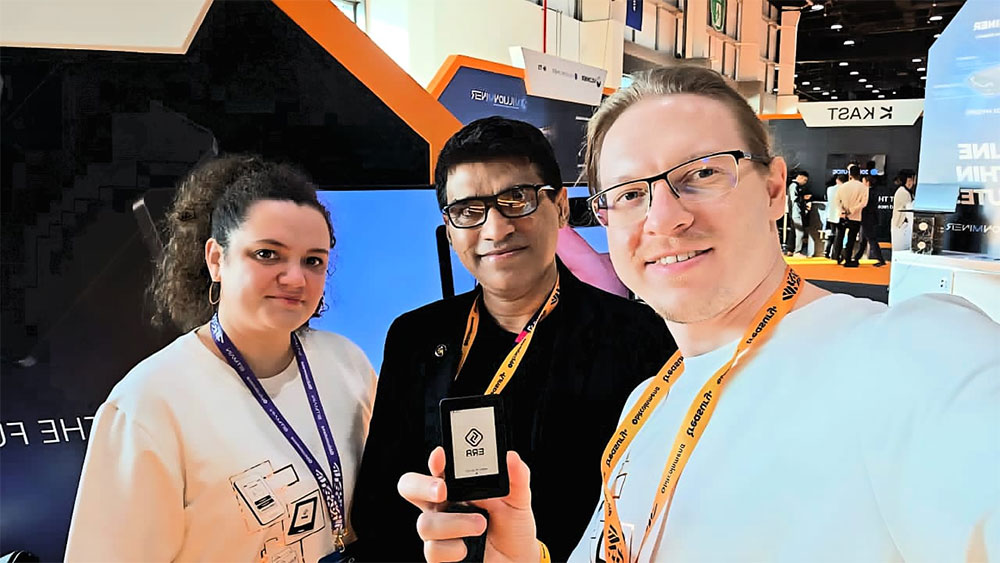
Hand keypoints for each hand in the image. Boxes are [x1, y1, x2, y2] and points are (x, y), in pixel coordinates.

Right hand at [397, 447, 539, 562]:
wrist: (518, 558)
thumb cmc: (512, 525)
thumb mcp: (519, 499)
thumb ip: (517, 477)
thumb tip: (511, 457)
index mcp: (457, 486)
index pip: (436, 467)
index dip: (434, 460)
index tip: (441, 456)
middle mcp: (442, 505)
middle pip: (410, 487)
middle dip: (421, 486)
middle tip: (442, 490)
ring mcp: (438, 530)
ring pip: (425, 523)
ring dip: (454, 523)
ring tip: (481, 524)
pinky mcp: (439, 554)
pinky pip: (433, 550)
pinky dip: (454, 549)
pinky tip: (468, 548)